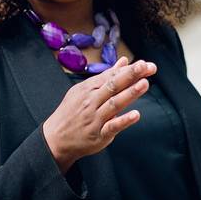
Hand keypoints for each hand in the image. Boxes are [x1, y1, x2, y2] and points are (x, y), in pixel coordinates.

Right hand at [42, 57, 156, 171]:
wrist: (55, 138)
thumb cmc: (72, 112)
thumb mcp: (85, 90)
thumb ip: (107, 76)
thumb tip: (124, 61)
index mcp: (89, 88)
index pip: (111, 76)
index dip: (128, 70)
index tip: (144, 64)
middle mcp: (92, 101)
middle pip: (113, 86)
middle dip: (130, 75)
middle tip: (145, 67)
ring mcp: (95, 118)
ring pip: (114, 104)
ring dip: (130, 94)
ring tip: (144, 84)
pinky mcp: (98, 134)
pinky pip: (112, 126)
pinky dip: (123, 120)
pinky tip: (135, 115)